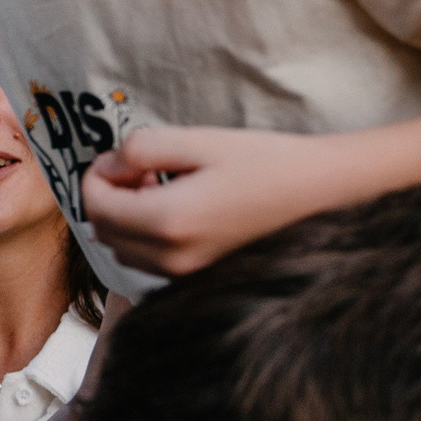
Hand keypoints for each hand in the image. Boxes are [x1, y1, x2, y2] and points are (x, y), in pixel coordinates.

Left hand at [83, 125, 360, 275]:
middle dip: (110, 195)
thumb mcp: (200, 141)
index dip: (97, 174)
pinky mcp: (202, 279)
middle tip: (143, 167)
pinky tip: (179, 208)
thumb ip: (141, 149)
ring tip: (162, 185)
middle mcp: (172, 259)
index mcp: (168, 222)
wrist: (326, 195)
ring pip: (124, 250)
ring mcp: (188, 276)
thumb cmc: (266, 162)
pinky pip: (150, 262)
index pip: (95, 206)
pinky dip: (147, 236)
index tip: (123, 156)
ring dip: (126, 216)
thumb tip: (110, 166)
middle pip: (104, 231)